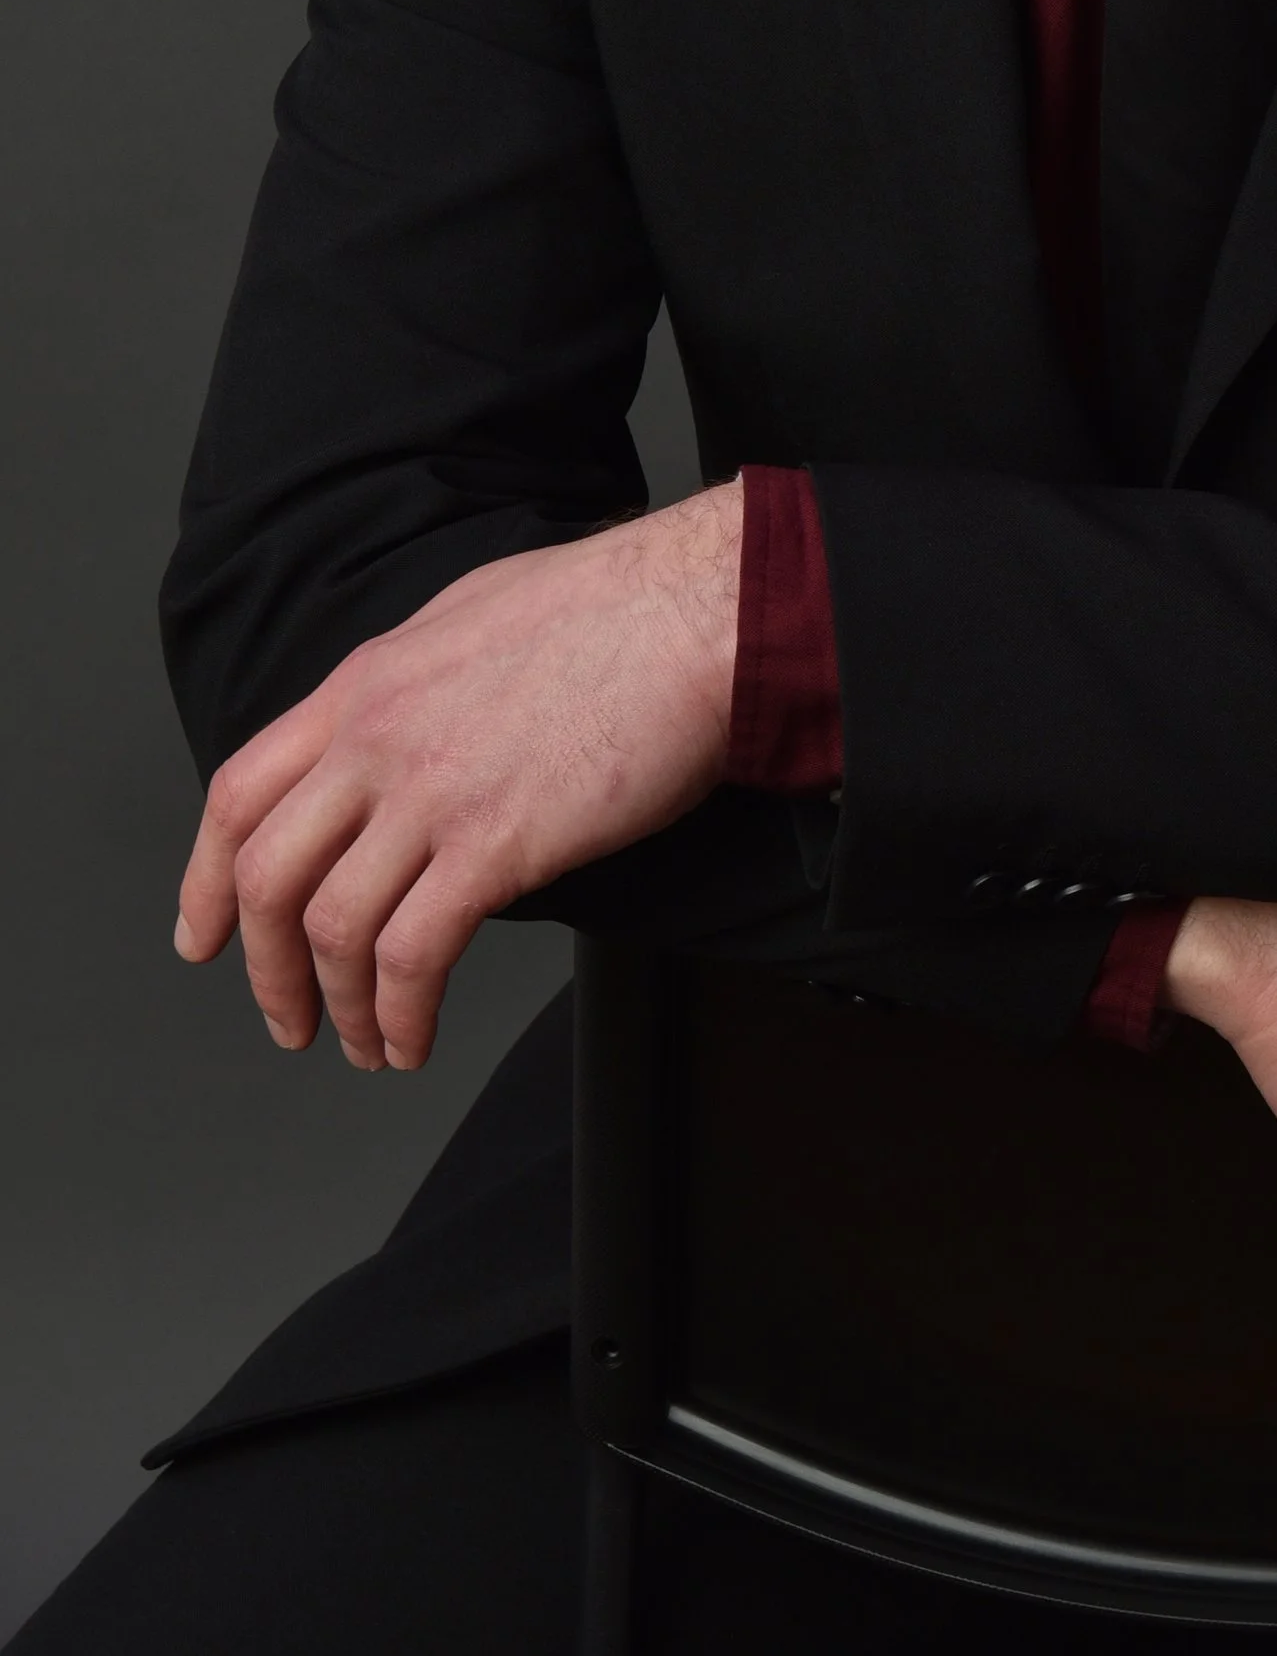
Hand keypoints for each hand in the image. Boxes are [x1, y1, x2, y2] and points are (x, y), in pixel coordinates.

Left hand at [173, 485, 743, 1073]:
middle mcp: (376, 738)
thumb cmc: (615, 610)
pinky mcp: (494, 843)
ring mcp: (429, 791)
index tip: (204, 934)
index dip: (205, 877)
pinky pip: (412, 955)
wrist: (694, 613)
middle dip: (266, 969)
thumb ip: (414, 687)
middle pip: (266, 875)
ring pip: (331, 928)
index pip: (240, 792)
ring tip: (368, 1045)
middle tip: (288, 1019)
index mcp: (365, 684)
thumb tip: (405, 740)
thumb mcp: (469, 620)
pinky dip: (401, 1014)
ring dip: (338, 1006)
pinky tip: (415, 1038)